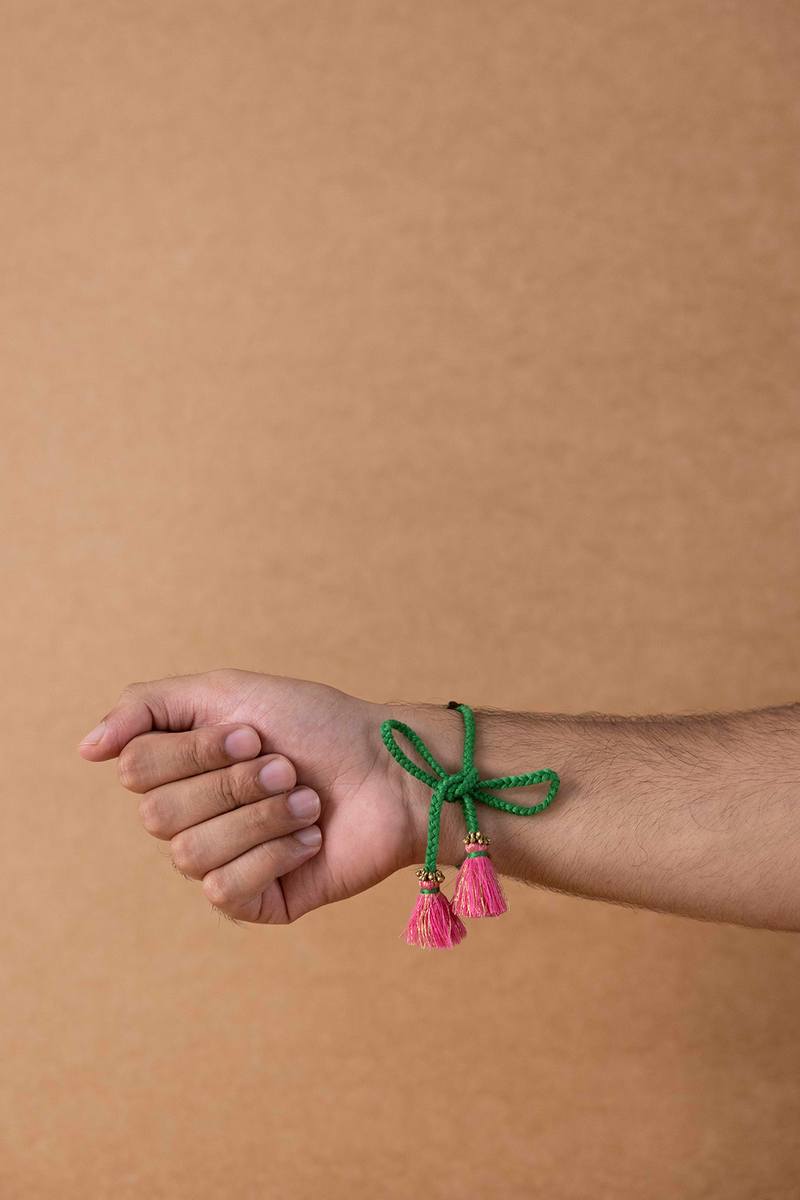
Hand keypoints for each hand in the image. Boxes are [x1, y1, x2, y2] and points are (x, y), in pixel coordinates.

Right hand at [77, 669, 457, 924]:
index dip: (196, 751)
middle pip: (157, 815)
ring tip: (308, 802)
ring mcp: (222, 862)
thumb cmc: (318, 726)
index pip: (136, 769)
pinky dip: (276, 854)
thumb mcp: (230, 691)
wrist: (391, 770)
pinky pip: (225, 890)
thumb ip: (149, 707)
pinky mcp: (255, 902)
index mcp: (180, 769)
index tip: (252, 731)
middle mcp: (192, 817)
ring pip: (190, 854)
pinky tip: (311, 838)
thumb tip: (85, 749)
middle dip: (233, 783)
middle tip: (288, 767)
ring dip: (262, 817)